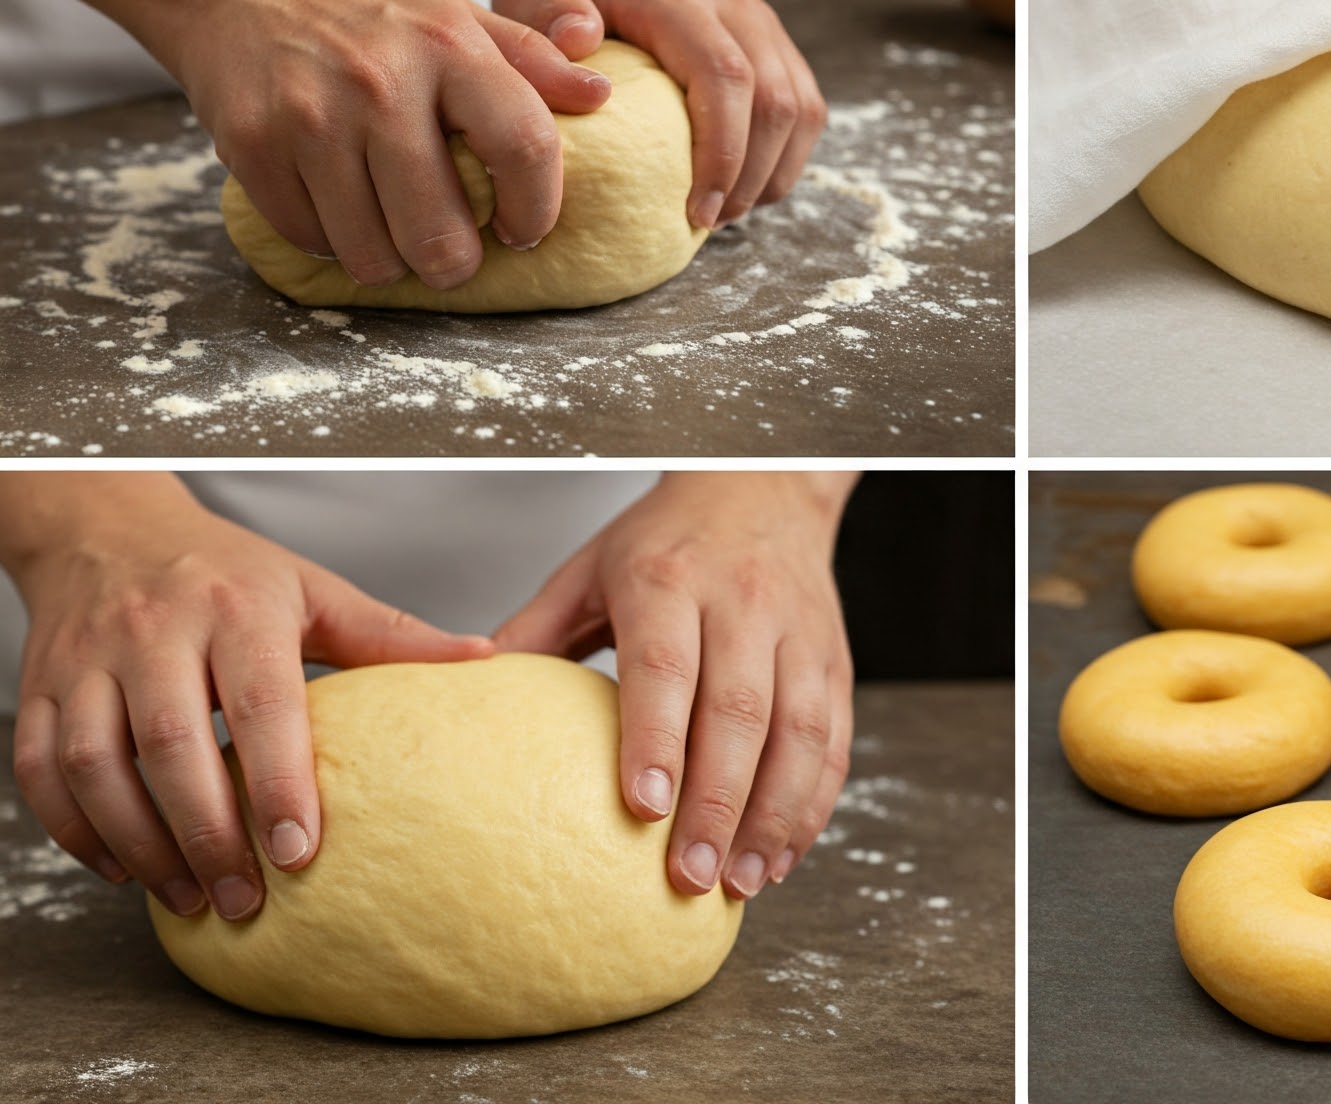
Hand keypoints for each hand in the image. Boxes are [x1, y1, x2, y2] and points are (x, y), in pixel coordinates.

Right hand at [5, 477, 492, 921]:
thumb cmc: (227, 569)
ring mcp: (89, 660)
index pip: (260, 700)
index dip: (280, 780)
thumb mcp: (312, 589)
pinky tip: (124, 866)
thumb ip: (390, 633)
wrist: (111, 528)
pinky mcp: (40, 689)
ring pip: (100, 766)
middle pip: (174, 746)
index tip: (303, 851)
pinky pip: (45, 772)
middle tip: (248, 900)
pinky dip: (78, 831)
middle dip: (210, 835)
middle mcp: (157, 629)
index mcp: (237, 604)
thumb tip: (484, 659)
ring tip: (192, 897)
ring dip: (143, 846)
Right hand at [159, 0, 611, 289]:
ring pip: (372, 250)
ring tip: (395, 231)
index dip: (538, 205)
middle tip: (456, 258)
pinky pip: (311, 238)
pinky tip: (340, 207)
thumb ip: (531, 59)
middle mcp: (381, 81)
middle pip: (441, 225)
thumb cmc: (366, 14)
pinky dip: (331, 241)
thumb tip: (601, 95)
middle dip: (457, 263)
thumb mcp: (454, 16)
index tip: (526, 230)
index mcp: (448, 45)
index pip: (524, 143)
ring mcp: (311, 116)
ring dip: (391, 260)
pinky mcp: (252, 145)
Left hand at [493, 0, 826, 232]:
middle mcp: (733, 3)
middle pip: (775, 101)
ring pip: (800, 110)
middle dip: (748, 177)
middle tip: (706, 224)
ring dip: (770, 173)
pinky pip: (806, 110)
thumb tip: (580, 42)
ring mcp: (763, 23)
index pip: (724, 75)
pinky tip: (743, 186)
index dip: (722, 151)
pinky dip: (783, 159)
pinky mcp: (778, 45)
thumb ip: (542, 8)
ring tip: (723, 212)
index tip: (696, 211)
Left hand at [495, 474, 854, 898]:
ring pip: (798, 730)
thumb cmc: (665, 540)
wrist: (761, 487)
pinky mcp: (833, 657)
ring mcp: (798, 631)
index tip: (643, 810)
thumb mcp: (589, 568)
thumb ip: (533, 632)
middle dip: (718, 802)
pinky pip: (833, 737)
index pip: (666, 665)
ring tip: (740, 882)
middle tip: (688, 879)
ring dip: (774, 814)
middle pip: (738, 710)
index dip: (657, 738)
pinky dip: (813, 802)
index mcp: (669, 580)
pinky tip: (781, 853)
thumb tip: (459, 705)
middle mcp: (742, 603)